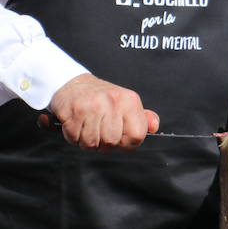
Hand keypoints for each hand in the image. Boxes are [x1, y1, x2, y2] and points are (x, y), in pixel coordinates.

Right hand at [43, 74, 158, 150]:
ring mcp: (93, 106)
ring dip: (87, 141)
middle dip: (104, 143)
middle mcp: (113, 101)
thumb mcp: (126, 104)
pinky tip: (77, 124)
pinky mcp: (75, 111)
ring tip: (88, 127)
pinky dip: (74, 137)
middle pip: (112, 142)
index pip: (137, 136)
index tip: (120, 138)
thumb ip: (142, 118)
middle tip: (99, 131)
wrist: (73, 84)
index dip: (127, 143)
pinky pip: (75, 139)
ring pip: (92, 143)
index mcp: (129, 101)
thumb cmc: (101, 98)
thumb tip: (154, 126)